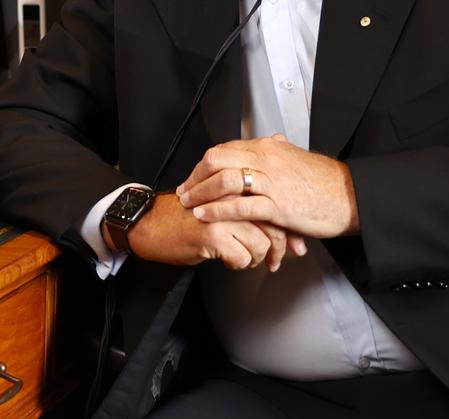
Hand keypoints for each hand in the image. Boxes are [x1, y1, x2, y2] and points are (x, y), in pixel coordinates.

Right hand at [103, 193, 288, 271]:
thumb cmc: (187, 215)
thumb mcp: (223, 202)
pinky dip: (237, 263)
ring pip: (262, 243)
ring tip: (244, 258)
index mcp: (238, 183)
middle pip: (274, 224)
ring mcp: (224, 213)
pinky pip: (241, 257)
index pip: (276, 204)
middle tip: (275, 262)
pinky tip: (227, 259)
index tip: (296, 246)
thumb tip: (285, 223)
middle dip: (281, 249)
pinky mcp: (212, 233)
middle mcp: (234, 194)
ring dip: (255, 258)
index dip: (290, 229)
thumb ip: (251, 204)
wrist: (152, 223)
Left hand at [176, 134, 359, 238]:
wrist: (348, 196)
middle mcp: (267, 159)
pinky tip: (206, 217)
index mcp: (269, 147)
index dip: (204, 165)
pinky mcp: (278, 205)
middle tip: (185, 192)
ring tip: (190, 205)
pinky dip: (218, 211)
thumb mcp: (297, 159)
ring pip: (225, 180)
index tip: (193, 178)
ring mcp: (272, 181)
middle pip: (218, 159)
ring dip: (202, 193)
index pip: (225, 149)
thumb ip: (279, 150)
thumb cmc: (324, 182)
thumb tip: (271, 141)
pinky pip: (240, 206)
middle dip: (196, 177)